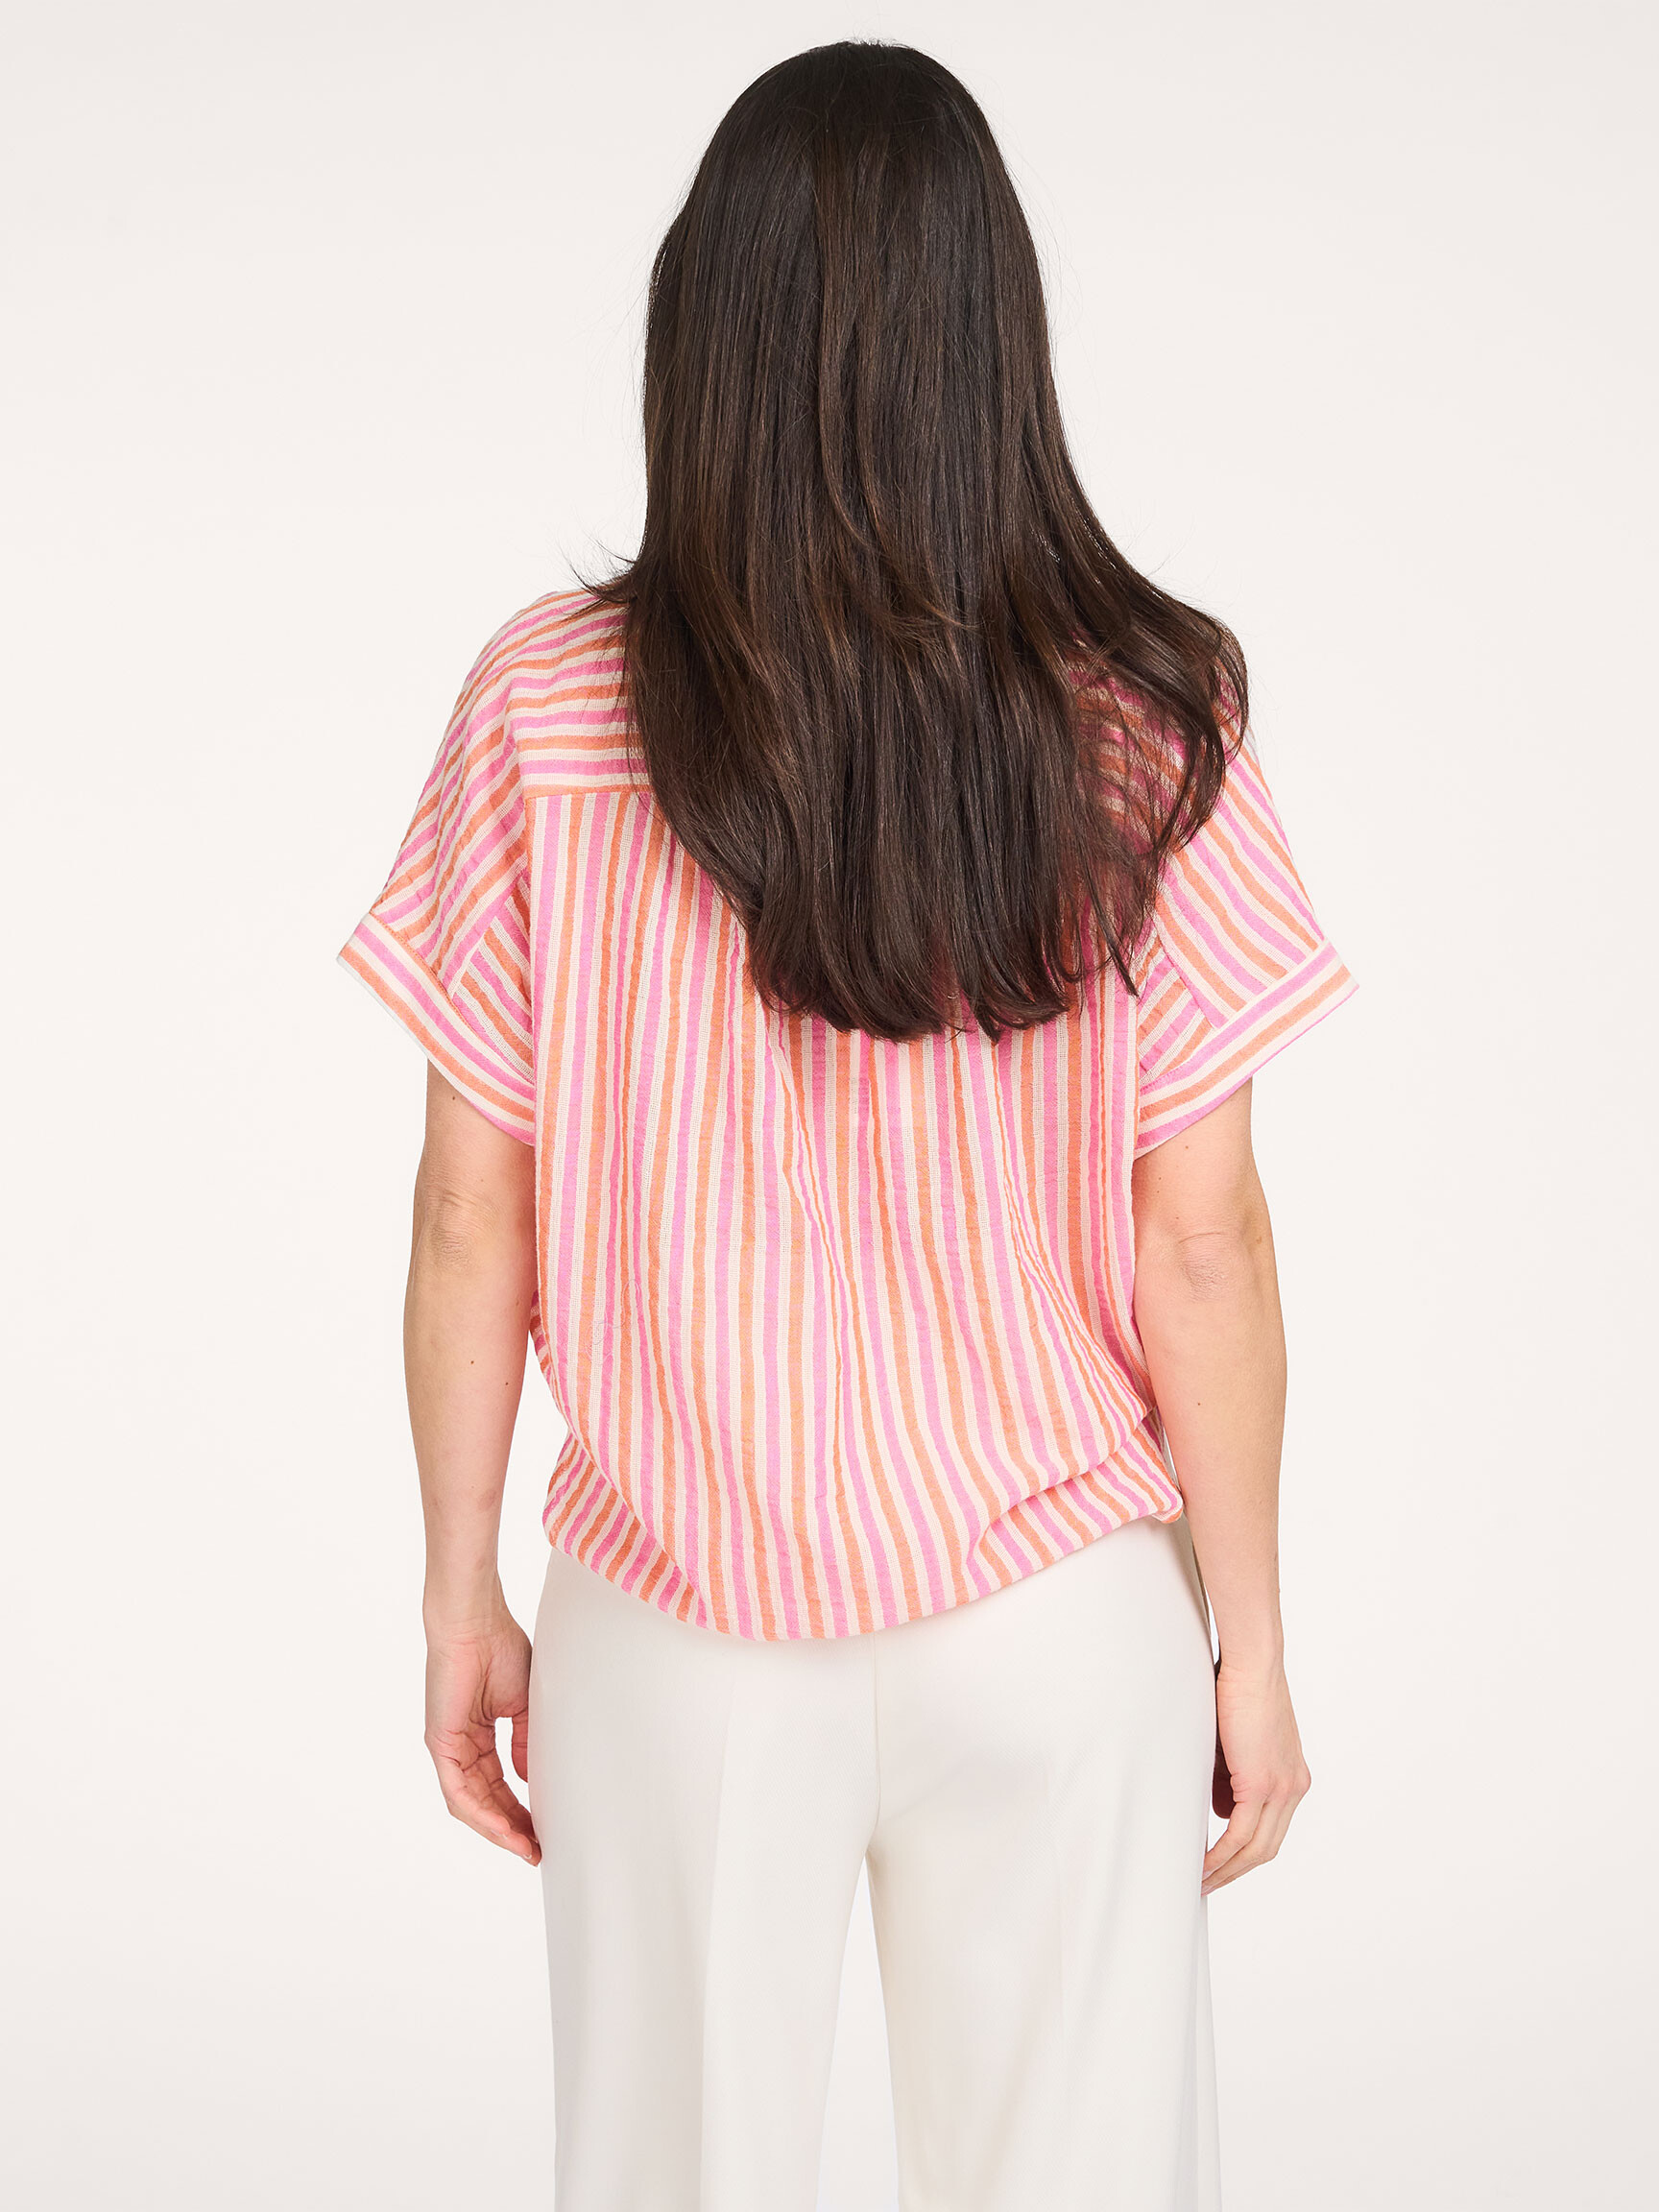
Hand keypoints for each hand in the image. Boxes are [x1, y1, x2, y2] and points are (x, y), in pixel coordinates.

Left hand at [423, 1609, 540, 1864]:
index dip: (520, 1810)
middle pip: (485, 1802)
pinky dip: (482, 1814)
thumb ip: (524, 1742)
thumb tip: (529, 1780)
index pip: (499, 1785)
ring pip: (471, 1805)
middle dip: (512, 1829)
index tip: (545, 1831)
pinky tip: (505, 1829)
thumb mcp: (523, 1703)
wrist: (475, 1621)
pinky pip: (459, 1791)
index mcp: (478, 1736)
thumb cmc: (498, 1647)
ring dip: (498, 1830)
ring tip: (527, 1847)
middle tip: (538, 1850)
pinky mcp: (440, 1745)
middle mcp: (460, 1747)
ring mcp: (448, 1748)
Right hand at [1202, 1652, 1310, 1895]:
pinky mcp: (1262, 1784)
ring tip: (1199, 1882)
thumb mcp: (1237, 1741)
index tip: (1221, 1865)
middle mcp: (1294, 1787)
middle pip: (1267, 1847)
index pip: (1271, 1830)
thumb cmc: (1238, 1688)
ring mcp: (1282, 1788)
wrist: (1252, 1662)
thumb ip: (1233, 1776)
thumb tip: (1219, 1807)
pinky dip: (1221, 1855)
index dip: (1245, 1854)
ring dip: (1226, 1870)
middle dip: (1235, 1871)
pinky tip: (1202, 1864)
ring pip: (1256, 1848)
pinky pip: (1241, 1834)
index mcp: (1293, 1777)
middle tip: (1206, 1884)